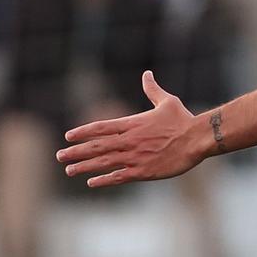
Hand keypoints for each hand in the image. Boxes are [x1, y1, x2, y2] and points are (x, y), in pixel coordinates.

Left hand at [55, 71, 210, 188]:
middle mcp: (128, 141)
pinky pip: (118, 176)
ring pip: (102, 163)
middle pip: (95, 147)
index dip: (82, 132)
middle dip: (75, 152)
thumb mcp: (167, 101)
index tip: (68, 136)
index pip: (100, 128)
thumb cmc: (183, 120)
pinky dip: (103, 180)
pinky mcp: (143, 171)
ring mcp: (134, 157)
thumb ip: (152, 90)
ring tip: (68, 170)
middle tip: (60, 156)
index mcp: (131, 124)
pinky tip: (91, 182)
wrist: (197, 139)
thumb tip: (147, 74)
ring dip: (83, 166)